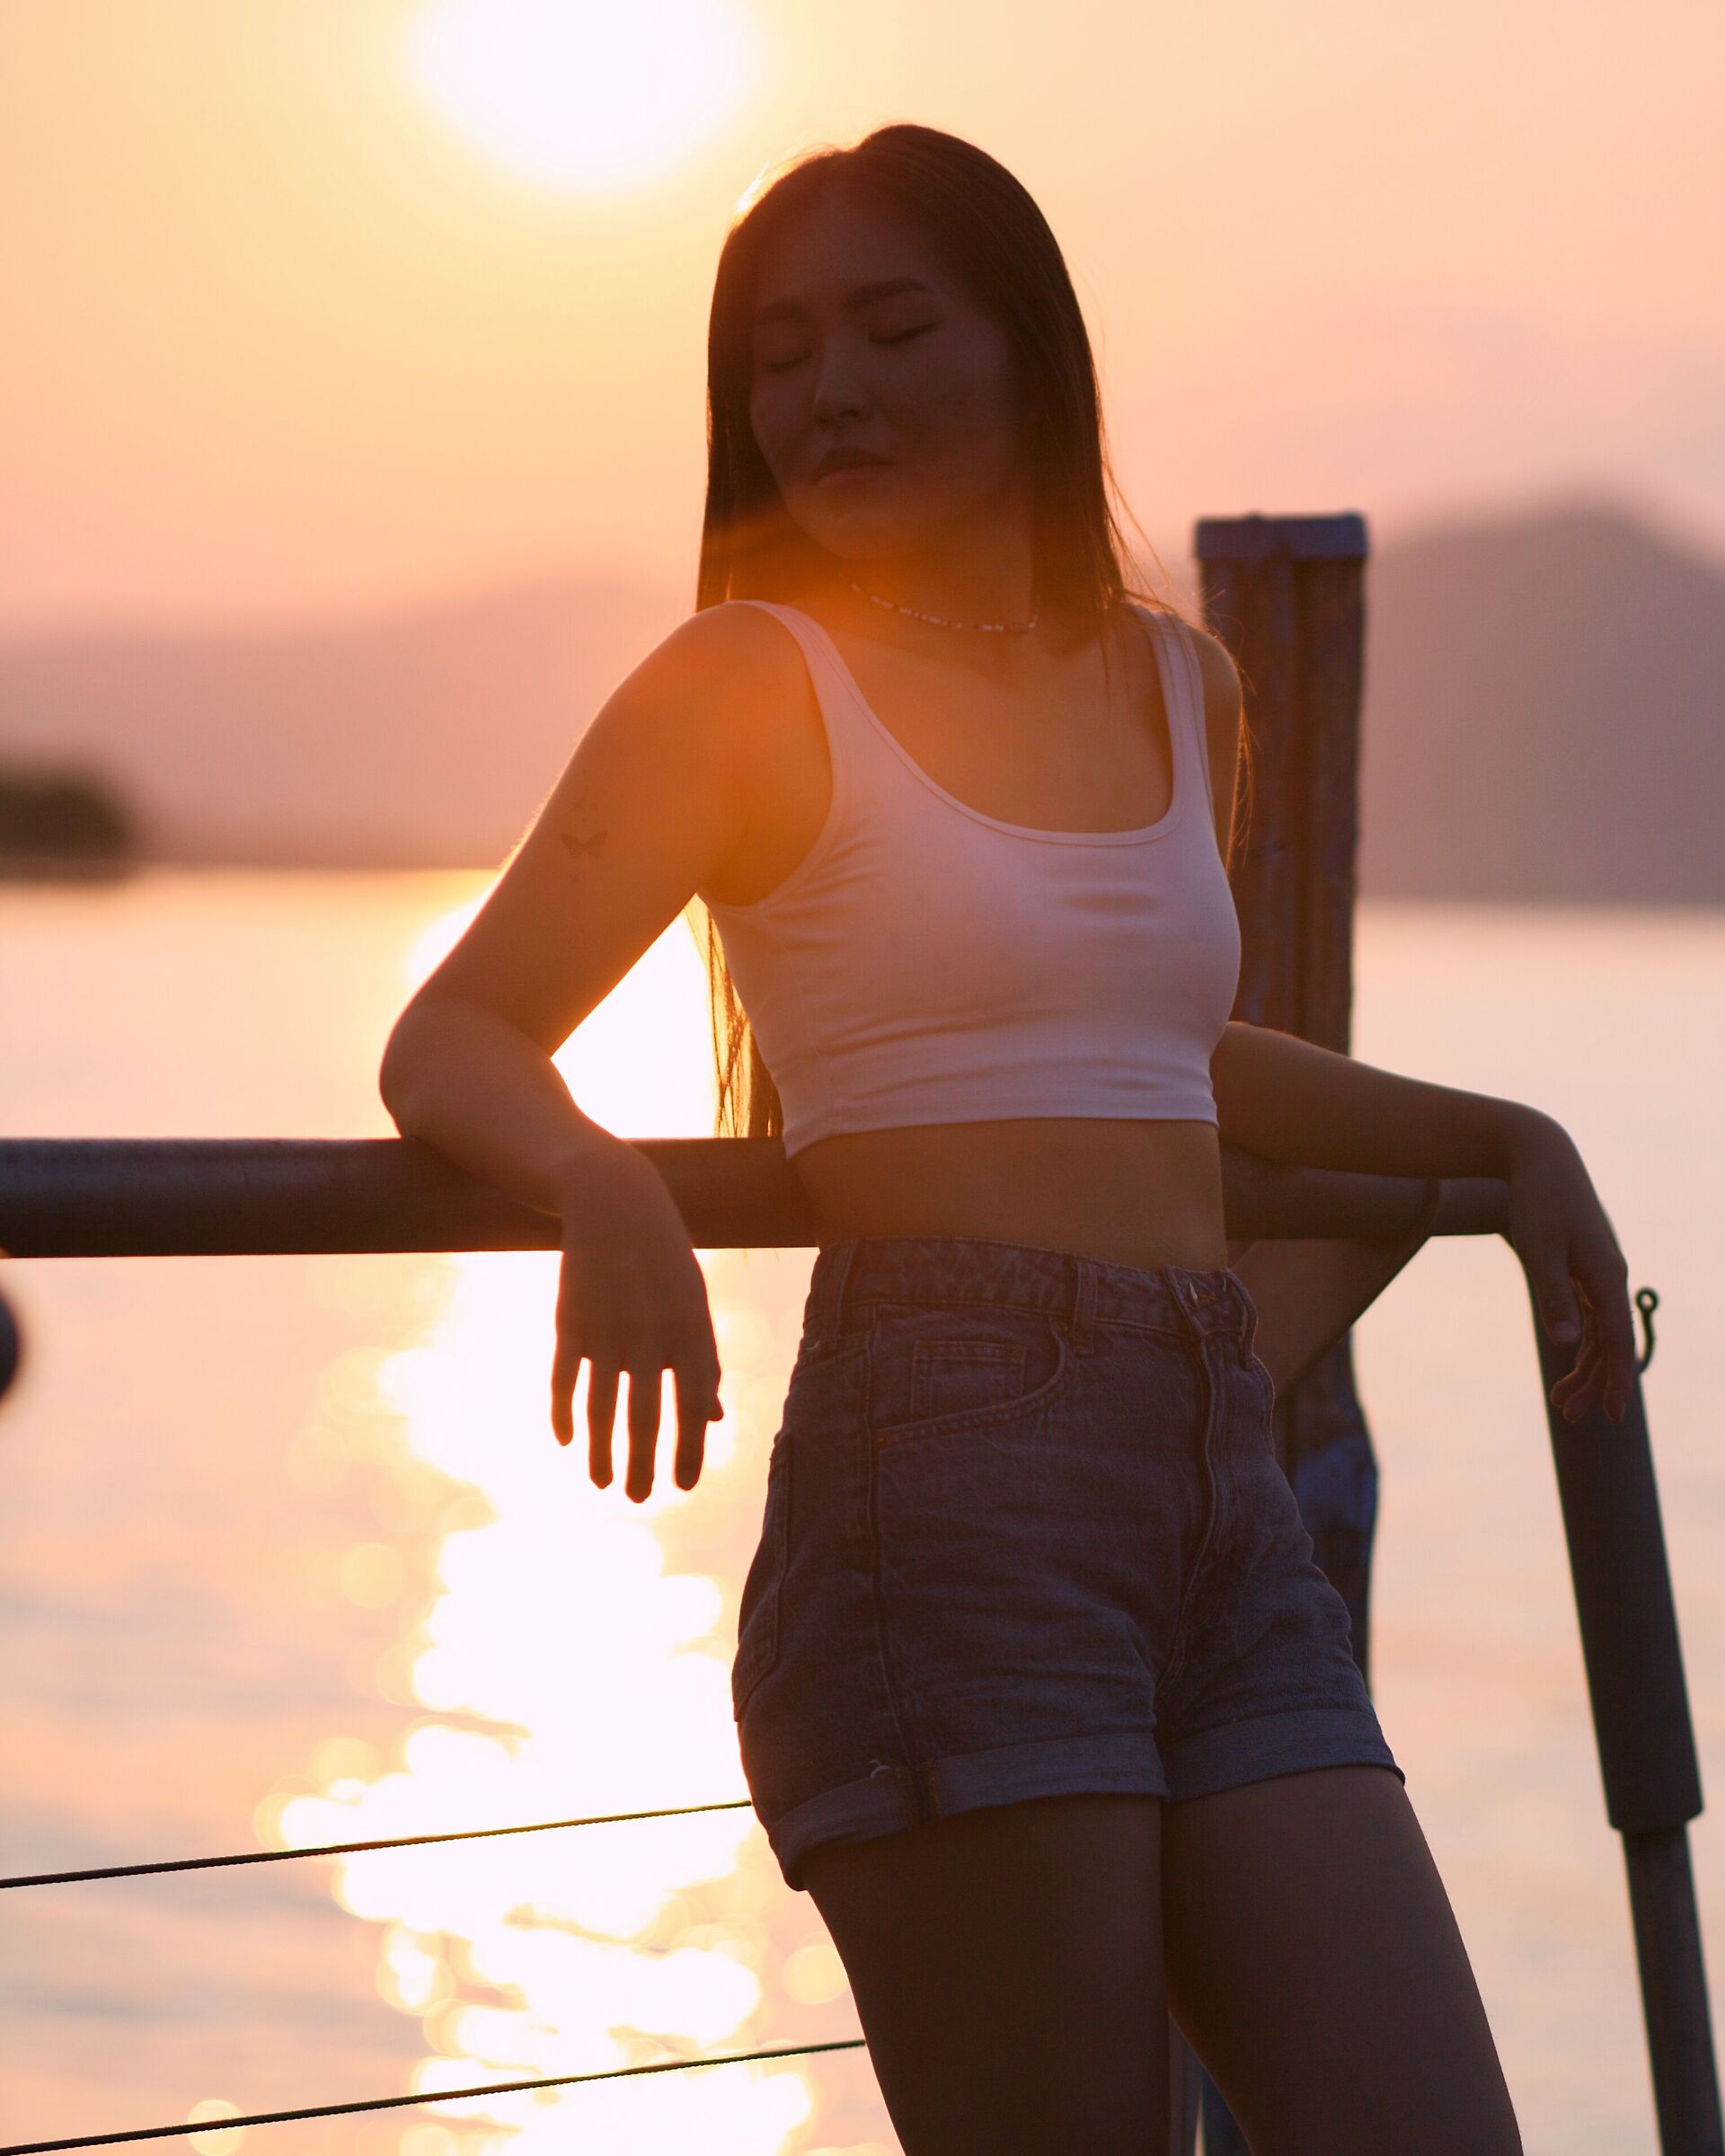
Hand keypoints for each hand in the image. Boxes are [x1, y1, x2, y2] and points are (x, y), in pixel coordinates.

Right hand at [549, 1144, 724, 1498]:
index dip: (689, 1449)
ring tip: (604, 1484)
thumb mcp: (693, 1301)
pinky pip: (564, 1379)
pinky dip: (563, 1413)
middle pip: (646, 1415)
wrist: (613, 1199)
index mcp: (690, 1328)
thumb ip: (703, 1359)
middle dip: (644, 1464)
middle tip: (642, 1500)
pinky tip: (565, 1441)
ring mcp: (606, 1327)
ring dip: (601, 1451)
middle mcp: (649, 1332)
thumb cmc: (664, 1259)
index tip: (683, 1486)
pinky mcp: (570, 1320)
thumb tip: (714, 1419)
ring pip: (602, 1406)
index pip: (693, 1404)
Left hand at [1501, 1112, 1635, 1423]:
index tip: (1613, 1416)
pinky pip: (1588, 1313)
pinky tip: (1569, 1359)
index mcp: (1606, 1275)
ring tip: (1560, 1401)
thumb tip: (1567, 1344)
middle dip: (1593, 1382)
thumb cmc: (1536, 1199)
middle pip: (1608, 1342)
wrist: (1538, 1155)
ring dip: (1583, 1366)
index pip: (1617, 1340)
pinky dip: (1579, 1340)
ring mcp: (1597, 1270)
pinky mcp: (1581, 1264)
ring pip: (1598, 1331)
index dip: (1617, 1380)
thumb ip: (1554, 1295)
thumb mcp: (1539, 1248)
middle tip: (1567, 1416)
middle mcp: (1609, 1275)